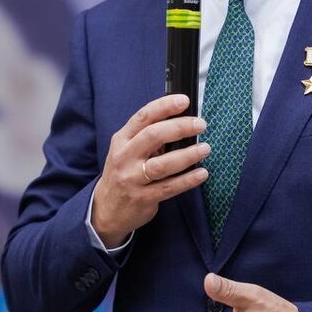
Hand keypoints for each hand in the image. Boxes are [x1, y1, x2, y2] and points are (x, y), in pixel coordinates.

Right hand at [91, 94, 209, 246]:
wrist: (106, 210)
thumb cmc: (123, 173)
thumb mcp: (126, 150)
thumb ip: (147, 137)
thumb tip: (181, 122)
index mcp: (122, 140)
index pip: (143, 117)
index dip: (164, 106)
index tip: (184, 101)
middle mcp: (125, 157)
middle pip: (153, 136)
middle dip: (180, 127)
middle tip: (200, 124)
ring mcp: (132, 179)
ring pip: (163, 164)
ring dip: (188, 155)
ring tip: (205, 148)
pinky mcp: (143, 198)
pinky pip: (170, 187)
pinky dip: (188, 180)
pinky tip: (202, 173)